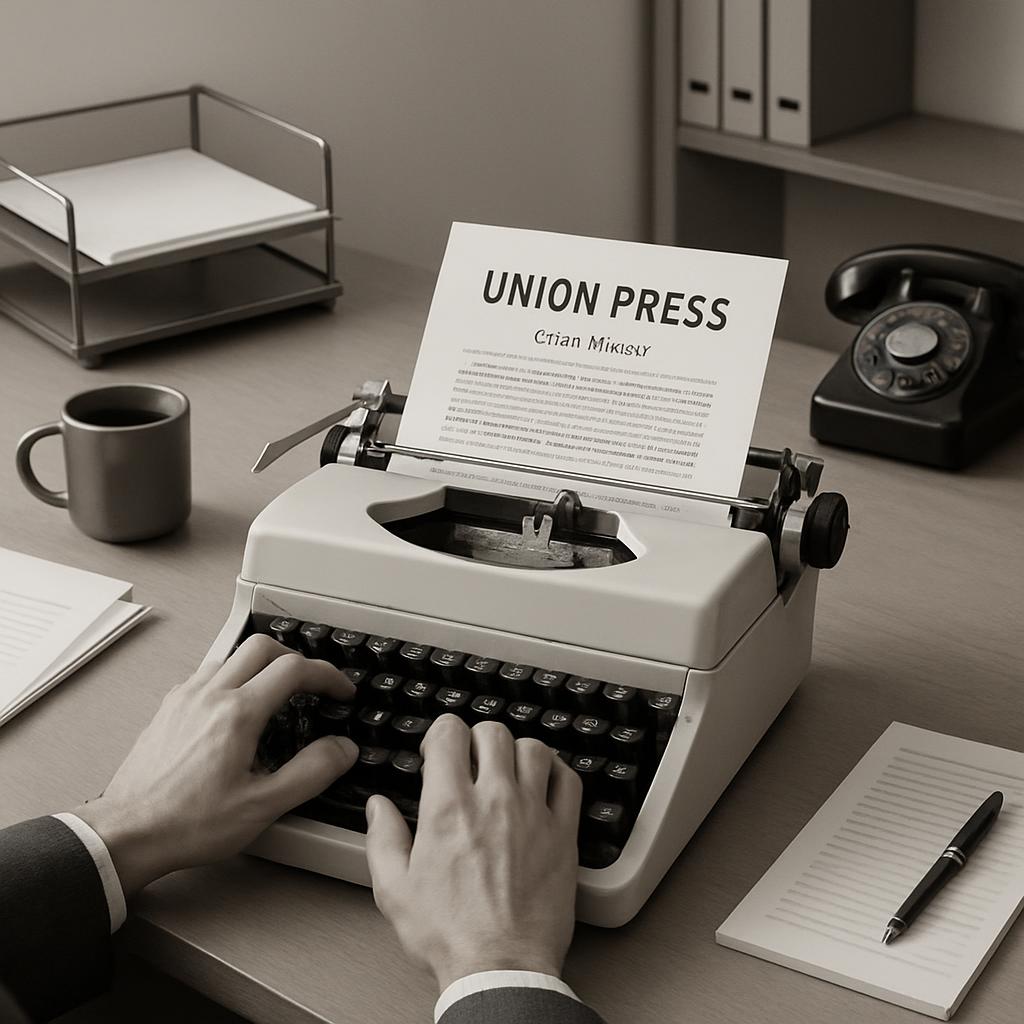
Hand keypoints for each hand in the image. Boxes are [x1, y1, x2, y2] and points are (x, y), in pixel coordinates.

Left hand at [74, 634, 357, 895]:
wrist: (126, 835)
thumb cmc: (188, 824)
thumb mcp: (262, 806)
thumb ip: (310, 772)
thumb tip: (342, 749)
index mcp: (238, 713)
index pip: (294, 669)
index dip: (327, 675)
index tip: (340, 691)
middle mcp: (210, 695)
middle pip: (263, 647)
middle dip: (297, 659)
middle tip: (313, 683)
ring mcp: (185, 698)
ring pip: (232, 655)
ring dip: (263, 664)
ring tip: (278, 691)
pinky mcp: (168, 708)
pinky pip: (207, 672)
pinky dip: (233, 675)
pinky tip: (236, 704)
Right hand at [365, 715, 582, 991]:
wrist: (499, 968)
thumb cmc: (450, 935)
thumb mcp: (394, 890)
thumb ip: (383, 839)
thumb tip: (378, 808)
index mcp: (449, 807)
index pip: (450, 732)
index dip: (441, 733)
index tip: (438, 751)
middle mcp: (494, 800)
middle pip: (493, 732)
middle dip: (477, 737)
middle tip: (471, 758)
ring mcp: (533, 813)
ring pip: (534, 749)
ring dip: (518, 751)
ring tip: (508, 768)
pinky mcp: (563, 834)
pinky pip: (570, 781)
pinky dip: (558, 772)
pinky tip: (545, 783)